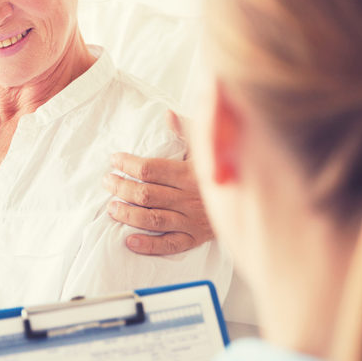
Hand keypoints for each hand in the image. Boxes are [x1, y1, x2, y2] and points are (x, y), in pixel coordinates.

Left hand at [104, 111, 213, 254]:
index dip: (128, 164)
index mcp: (191, 173)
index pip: (151, 169)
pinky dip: (148, 245)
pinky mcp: (196, 238)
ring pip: (153, 219)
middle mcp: (190, 197)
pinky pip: (169, 245)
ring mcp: (192, 220)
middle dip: (121, 187)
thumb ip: (188, 131)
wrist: (254, 199)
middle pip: (146, 194)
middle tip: (107, 181)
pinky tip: (129, 240)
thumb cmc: (226, 168)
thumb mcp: (210, 147)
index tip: (115, 160)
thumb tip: (168, 115)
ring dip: (128, 214)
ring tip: (111, 207)